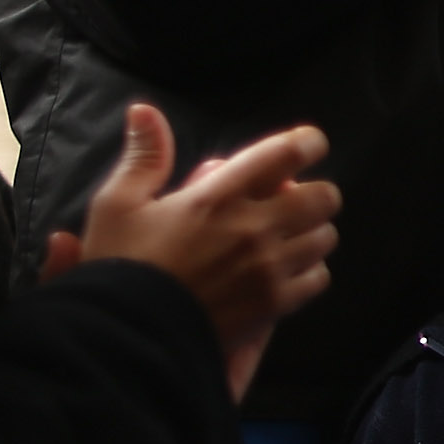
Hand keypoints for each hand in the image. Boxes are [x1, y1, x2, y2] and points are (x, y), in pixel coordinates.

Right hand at [72, 105, 340, 397]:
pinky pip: (318, 279)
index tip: (307, 144)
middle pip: (323, 197)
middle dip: (313, 194)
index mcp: (219, 197)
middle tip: (290, 202)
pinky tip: (284, 273)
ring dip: (311, 233)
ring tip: (286, 238)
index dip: (307, 143)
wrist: (124, 334)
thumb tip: (145, 110)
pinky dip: (308, 273)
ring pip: (325, 238)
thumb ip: (144, 155)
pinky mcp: (275, 304)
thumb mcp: (118, 203)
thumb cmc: (119, 265)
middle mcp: (254, 228)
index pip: (286, 154)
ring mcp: (269, 268)